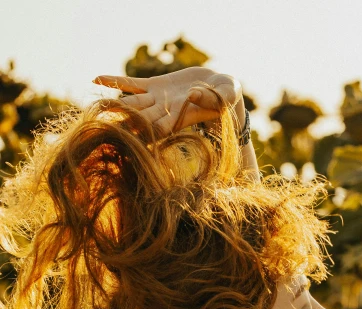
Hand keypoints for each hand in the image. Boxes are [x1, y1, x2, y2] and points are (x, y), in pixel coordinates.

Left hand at [92, 67, 243, 138]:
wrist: (222, 89)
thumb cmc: (228, 98)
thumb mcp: (225, 98)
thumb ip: (212, 98)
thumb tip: (193, 93)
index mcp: (179, 119)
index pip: (157, 129)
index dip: (142, 133)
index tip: (125, 139)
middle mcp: (165, 113)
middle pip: (139, 120)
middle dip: (121, 126)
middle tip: (101, 131)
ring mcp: (157, 100)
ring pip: (131, 104)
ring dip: (113, 105)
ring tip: (93, 106)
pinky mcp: (155, 86)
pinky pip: (131, 84)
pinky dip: (114, 80)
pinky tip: (95, 78)